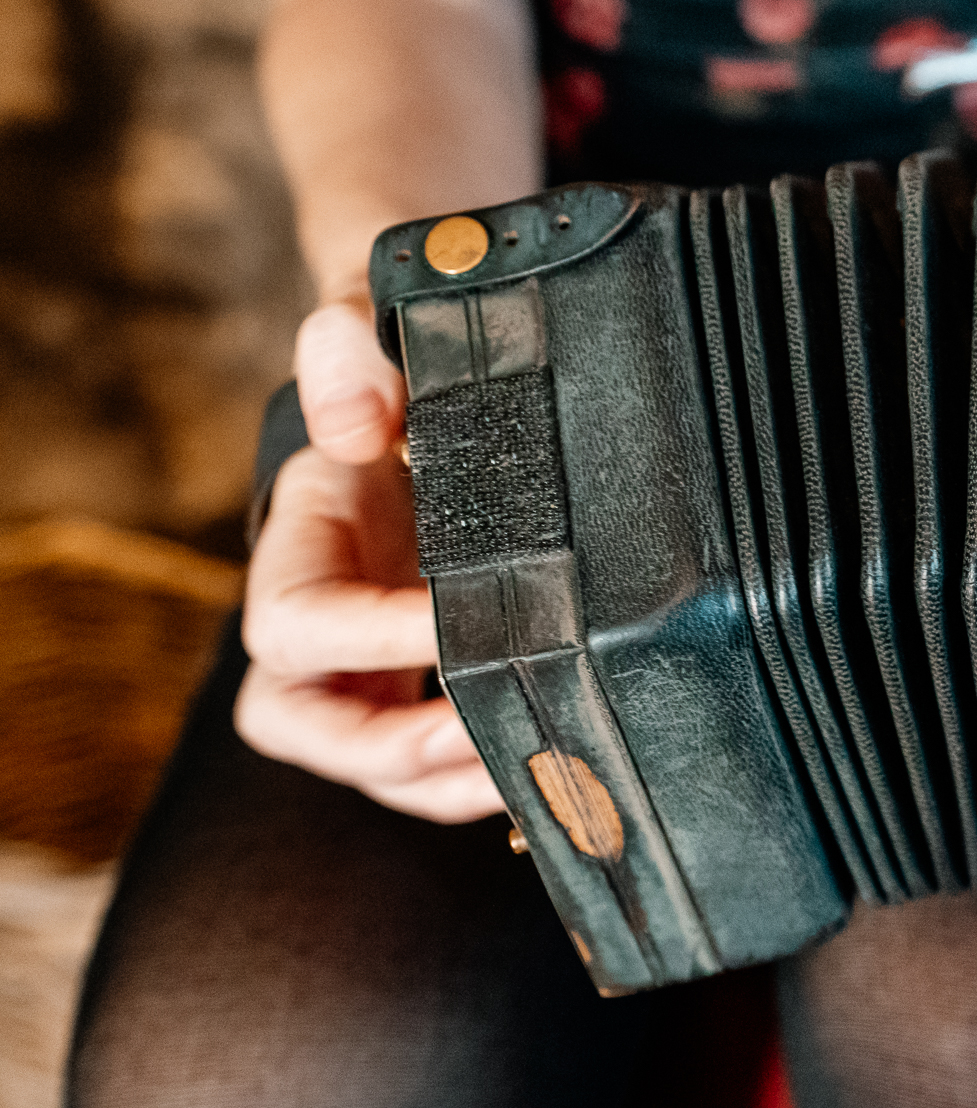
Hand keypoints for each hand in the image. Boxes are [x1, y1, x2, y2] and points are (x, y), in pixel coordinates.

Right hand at [235, 296, 503, 822]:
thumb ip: (349, 355)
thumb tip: (355, 425)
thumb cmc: (392, 364)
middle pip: (301, 724)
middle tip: (478, 735)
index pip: (297, 623)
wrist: (425, 388)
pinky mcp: (418, 688)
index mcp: (298, 544)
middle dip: (386, 749)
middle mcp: (317, 620)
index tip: (451, 627)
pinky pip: (431, 763)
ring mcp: (365, 665)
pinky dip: (477, 779)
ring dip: (443, 781)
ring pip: (372, 764)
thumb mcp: (365, 325)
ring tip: (530, 764)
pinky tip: (547, 762)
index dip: (366, 640)